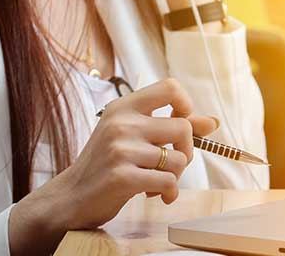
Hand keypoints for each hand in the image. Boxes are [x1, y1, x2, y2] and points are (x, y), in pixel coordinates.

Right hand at [8, 79, 216, 254]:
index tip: (179, 122)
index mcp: (124, 107)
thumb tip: (213, 122)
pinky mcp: (122, 177)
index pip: (170, 87)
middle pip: (183, 127)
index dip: (185, 104)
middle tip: (172, 164)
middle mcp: (122, 123)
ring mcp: (121, 149)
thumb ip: (171, 126)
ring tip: (156, 181)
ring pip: (179, 159)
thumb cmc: (106, 164)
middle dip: (187, 151)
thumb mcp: (133, 136)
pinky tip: (155, 194)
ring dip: (175, 176)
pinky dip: (169, 192)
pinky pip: (168, 181)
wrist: (71, 197)